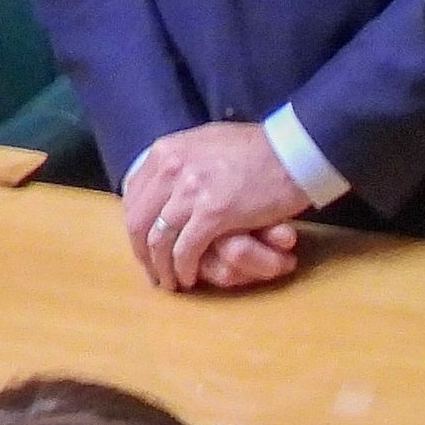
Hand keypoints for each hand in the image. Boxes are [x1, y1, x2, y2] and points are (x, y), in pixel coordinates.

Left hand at [122, 123, 310, 292]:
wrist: (291, 153)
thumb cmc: (258, 149)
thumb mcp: (206, 142)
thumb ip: (183, 158)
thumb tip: (170, 172)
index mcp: (165, 152)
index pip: (133, 195)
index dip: (136, 226)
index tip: (144, 244)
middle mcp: (170, 169)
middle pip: (139, 220)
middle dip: (142, 252)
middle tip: (152, 271)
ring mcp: (189, 191)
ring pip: (159, 239)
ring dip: (161, 266)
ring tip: (169, 282)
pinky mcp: (213, 214)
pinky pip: (186, 249)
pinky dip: (184, 268)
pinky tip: (189, 279)